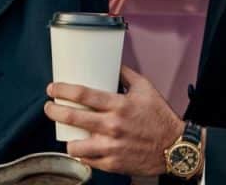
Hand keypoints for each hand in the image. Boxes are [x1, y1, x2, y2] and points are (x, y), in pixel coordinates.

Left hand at [44, 65, 184, 175]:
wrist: (175, 147)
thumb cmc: (160, 117)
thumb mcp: (146, 88)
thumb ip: (126, 74)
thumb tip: (112, 63)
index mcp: (119, 105)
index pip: (82, 94)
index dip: (62, 90)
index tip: (53, 88)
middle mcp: (112, 126)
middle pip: (72, 117)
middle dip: (53, 111)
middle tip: (50, 107)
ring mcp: (111, 147)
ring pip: (75, 145)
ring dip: (68, 139)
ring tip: (68, 134)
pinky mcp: (113, 164)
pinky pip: (87, 161)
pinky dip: (82, 155)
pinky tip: (83, 148)